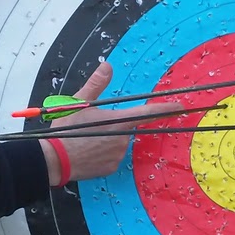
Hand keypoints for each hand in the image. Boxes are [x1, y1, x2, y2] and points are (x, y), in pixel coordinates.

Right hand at [38, 62, 184, 185]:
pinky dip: (102, 153)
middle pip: (125, 128)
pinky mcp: (111, 168)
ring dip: (107, 140)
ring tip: (86, 140)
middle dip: (113, 126)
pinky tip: (87, 151)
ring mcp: (117, 155)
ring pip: (118, 143)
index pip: (148, 113)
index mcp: (118, 121)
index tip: (181, 106)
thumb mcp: (78, 102)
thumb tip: (108, 66)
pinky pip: (111, 157)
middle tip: (91, 127)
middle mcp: (122, 139)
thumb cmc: (66, 129)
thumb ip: (96, 83)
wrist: (53, 160)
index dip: (166, 109)